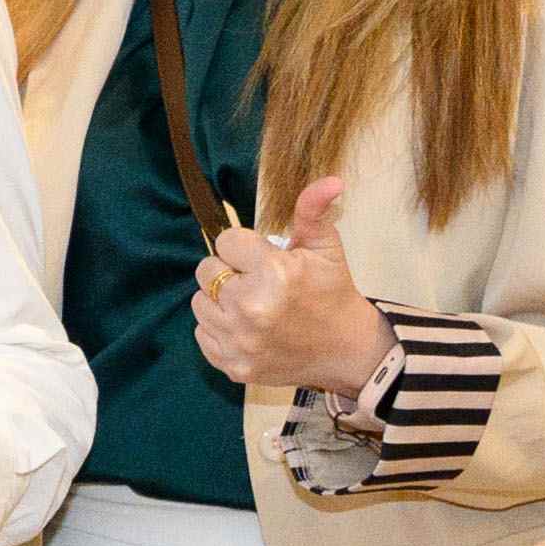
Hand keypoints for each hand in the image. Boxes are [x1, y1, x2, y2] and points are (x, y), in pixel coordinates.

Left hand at [193, 175, 388, 393]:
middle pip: (206, 270)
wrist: (345, 350)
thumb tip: (330, 180)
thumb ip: (314, 211)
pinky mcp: (233, 364)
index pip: (226, 241)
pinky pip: (202, 333)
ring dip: (220, 300)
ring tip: (251, 304)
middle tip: (256, 281)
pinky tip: (247, 327)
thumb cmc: (332, 293)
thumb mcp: (327, 248)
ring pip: (199, 302)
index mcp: (273, 273)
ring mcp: (239, 340)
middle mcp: (250, 308)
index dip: (243, 247)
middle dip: (228, 271)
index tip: (262, 258)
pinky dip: (219, 328)